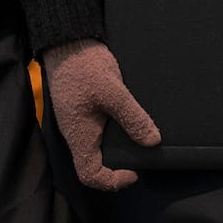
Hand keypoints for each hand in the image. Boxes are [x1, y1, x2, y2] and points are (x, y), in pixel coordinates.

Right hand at [39, 38, 159, 190]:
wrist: (70, 41)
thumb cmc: (84, 68)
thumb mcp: (112, 92)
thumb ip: (133, 117)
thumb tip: (153, 141)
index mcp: (79, 136)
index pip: (90, 175)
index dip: (112, 181)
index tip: (134, 170)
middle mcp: (78, 133)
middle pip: (96, 164)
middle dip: (119, 165)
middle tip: (141, 155)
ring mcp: (82, 120)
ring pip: (100, 146)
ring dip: (120, 146)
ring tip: (141, 137)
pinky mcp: (87, 108)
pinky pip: (102, 129)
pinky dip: (118, 130)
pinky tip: (133, 120)